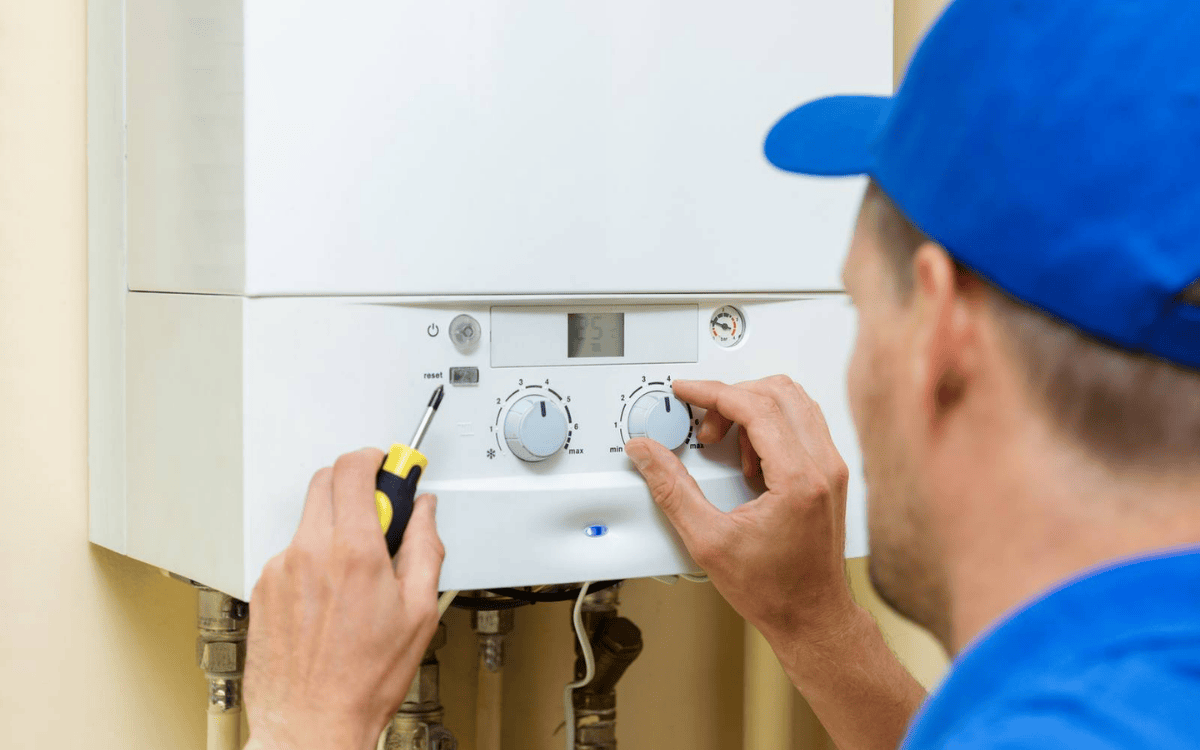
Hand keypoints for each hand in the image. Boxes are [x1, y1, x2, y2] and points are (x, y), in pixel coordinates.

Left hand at [245, 448, 444, 749]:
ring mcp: (280, 569)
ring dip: (335, 525)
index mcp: (354, 553)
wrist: (311, 723)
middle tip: (379, 510)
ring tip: (356, 570)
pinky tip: (331, 595)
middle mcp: (310, 553)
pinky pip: (292, 552)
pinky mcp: (263, 588)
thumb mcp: (418, 611)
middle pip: (326, 480)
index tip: (388, 465)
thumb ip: (425, 547)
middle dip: (355, 483)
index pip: (354, 470)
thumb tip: (424, 513)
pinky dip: (313, 557)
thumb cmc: (362, 680)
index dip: (374, 458)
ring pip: (309, 518)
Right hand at [625, 376, 855, 645]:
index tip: (686, 391)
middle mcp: (824, 466)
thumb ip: (671, 489)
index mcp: (799, 479)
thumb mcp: (708, 541)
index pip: (756, 406)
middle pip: (778, 392)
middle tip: (704, 427)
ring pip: (794, 402)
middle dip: (731, 398)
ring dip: (752, 410)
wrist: (812, 618)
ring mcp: (831, 468)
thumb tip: (647, 453)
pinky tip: (748, 460)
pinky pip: (802, 424)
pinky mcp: (830, 474)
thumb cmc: (775, 591)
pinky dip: (769, 426)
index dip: (712, 391)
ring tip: (725, 446)